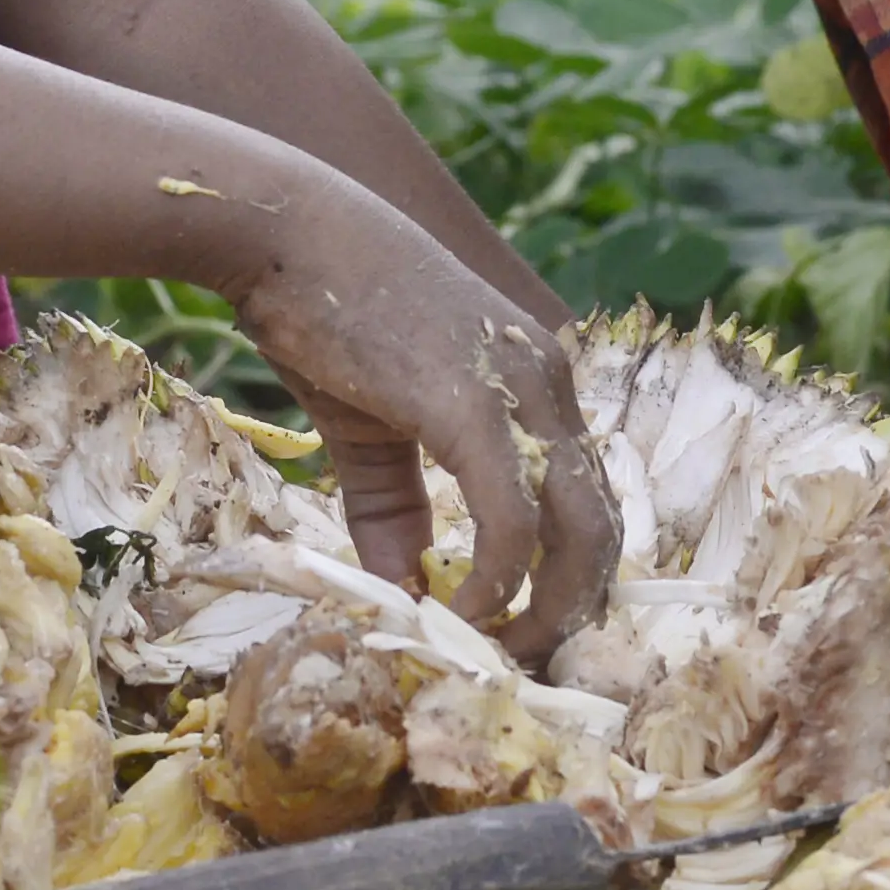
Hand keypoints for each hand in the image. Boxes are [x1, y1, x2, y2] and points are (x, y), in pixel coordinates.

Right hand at [227, 179, 615, 655]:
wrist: (285, 230)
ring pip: (581, 529)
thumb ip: (392, 510)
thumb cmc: (324, 312)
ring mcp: (522, 390)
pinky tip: (461, 607)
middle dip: (571, 608)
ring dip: (546, 607)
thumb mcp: (368, 426)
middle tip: (517, 659)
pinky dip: (498, 578)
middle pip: (605, 525)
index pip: (586, 498)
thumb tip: (399, 593)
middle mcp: (550, 383)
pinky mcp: (476, 404)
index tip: (517, 630)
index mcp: (536, 382)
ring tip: (494, 648)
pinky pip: (513, 519)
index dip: (565, 577)